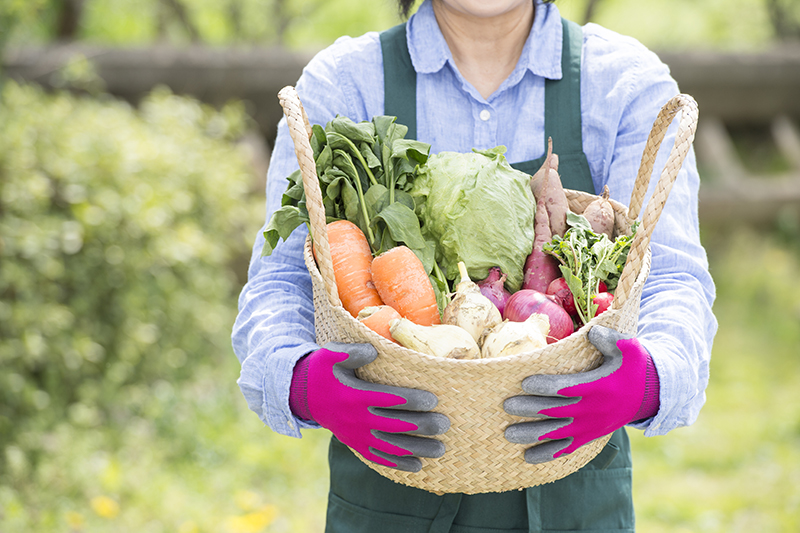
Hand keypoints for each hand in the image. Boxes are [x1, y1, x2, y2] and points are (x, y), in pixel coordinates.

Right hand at [290, 342, 449, 471]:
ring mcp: (356, 435)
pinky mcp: (355, 444)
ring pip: (391, 446)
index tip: (432, 400)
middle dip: (422, 426)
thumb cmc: (322, 370)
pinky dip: (398, 463)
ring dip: (417, 449)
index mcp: (354, 396)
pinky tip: (418, 466)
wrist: (302, 395)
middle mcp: (357, 419)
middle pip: (395, 425)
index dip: (411, 400)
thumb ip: (352, 351)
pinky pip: (378, 458)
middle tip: (444, 424)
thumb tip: (374, 350)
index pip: (388, 399)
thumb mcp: (331, 354)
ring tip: (440, 449)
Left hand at [503, 326, 657, 463]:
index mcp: (599, 387)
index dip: (545, 386)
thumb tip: (592, 333)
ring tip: (508, 434)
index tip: (524, 383)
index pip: (567, 388)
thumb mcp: (628, 348)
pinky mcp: (590, 436)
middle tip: (507, 406)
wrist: (651, 394)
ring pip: (557, 434)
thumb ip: (609, 340)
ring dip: (532, 435)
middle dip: (530, 409)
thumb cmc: (633, 366)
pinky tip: (527, 458)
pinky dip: (547, 454)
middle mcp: (593, 410)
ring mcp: (591, 426)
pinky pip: (567, 449)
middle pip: (556, 411)